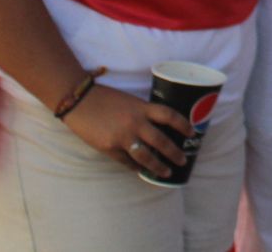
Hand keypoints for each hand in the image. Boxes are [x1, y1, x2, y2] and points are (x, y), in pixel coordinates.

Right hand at [60, 83, 193, 178]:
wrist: (79, 101)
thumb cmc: (105, 98)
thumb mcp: (130, 101)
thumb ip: (143, 113)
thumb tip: (159, 127)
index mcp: (142, 107)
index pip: (170, 116)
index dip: (183, 125)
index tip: (192, 132)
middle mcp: (135, 123)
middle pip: (161, 141)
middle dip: (174, 153)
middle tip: (183, 160)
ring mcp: (122, 137)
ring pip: (145, 157)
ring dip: (158, 166)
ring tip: (166, 172)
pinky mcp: (109, 148)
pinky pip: (126, 161)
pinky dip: (135, 167)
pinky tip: (141, 171)